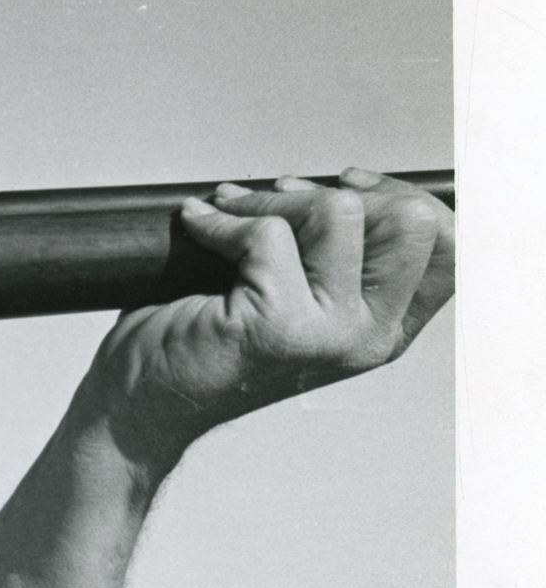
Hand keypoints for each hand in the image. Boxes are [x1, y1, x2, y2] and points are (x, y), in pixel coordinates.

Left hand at [78, 167, 453, 469]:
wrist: (140, 404)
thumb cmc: (205, 343)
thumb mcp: (294, 298)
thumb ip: (339, 259)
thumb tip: (346, 183)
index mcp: (386, 328)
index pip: (446, 243)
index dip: (399, 197)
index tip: (348, 186)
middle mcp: (371, 337)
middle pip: (411, 221)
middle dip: (338, 192)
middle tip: (280, 200)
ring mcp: (329, 335)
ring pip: (340, 215)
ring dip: (273, 200)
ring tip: (229, 213)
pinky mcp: (277, 326)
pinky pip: (266, 233)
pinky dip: (221, 218)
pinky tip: (197, 226)